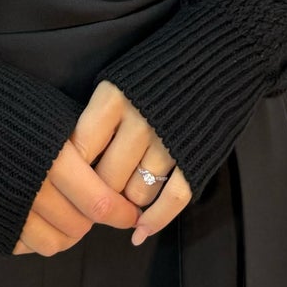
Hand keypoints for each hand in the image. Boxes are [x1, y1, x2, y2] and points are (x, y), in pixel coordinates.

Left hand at [11, 80, 190, 256]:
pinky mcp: (195, 156)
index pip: (82, 149)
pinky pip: (173, 199)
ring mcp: (169, 141)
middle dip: (101, 191)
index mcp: (115, 97)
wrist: (212, 56)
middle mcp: (140, 120)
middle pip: (107, 177)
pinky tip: (141, 231)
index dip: (75, 171)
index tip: (73, 179)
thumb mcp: (120, 79)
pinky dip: (156, 220)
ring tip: (125, 197)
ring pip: (137, 192)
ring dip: (129, 202)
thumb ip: (99, 116)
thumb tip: (74, 160)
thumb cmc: (156, 70)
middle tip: (99, 194)